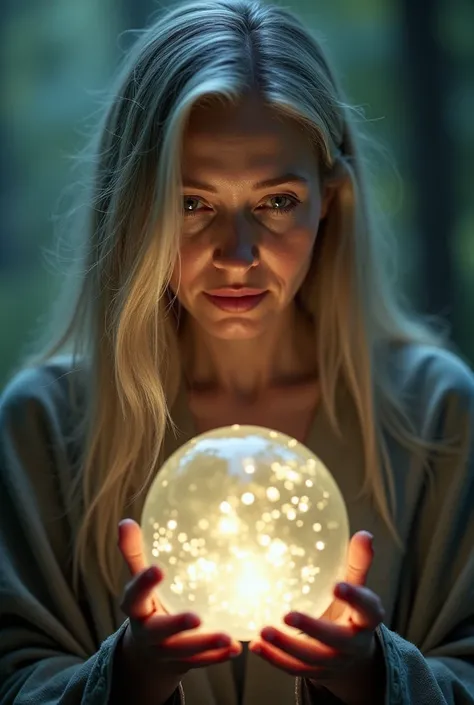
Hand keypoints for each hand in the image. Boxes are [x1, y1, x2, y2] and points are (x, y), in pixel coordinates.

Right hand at [117, 519, 241, 680]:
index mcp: (136, 609)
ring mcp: (166, 651)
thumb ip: (135, 554)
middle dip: (177, 626)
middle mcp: (149, 633)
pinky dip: (217, 657)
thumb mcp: (139, 581)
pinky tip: (235, 648)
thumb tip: (126, 522)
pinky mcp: (183, 663)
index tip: (158, 568)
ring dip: (205, 646)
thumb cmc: (147, 602)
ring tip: (227, 637)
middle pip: (160, 631)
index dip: (143, 584)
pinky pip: (200, 663)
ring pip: (184, 651)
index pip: (134, 597)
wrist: (147, 650)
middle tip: (196, 617)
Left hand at [248, 531, 384, 700]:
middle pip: (336, 640)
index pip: (366, 609)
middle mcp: (353, 644)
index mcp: (367, 618)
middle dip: (312, 628)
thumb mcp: (356, 585)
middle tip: (287, 615)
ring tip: (263, 631)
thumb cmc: (350, 608)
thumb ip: (357, 562)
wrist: (352, 652)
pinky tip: (256, 645)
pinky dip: (274, 659)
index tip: (337, 586)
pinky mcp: (316, 672)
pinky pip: (294, 669)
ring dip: (285, 646)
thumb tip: (365, 534)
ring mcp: (334, 661)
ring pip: (311, 658)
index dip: (354, 599)